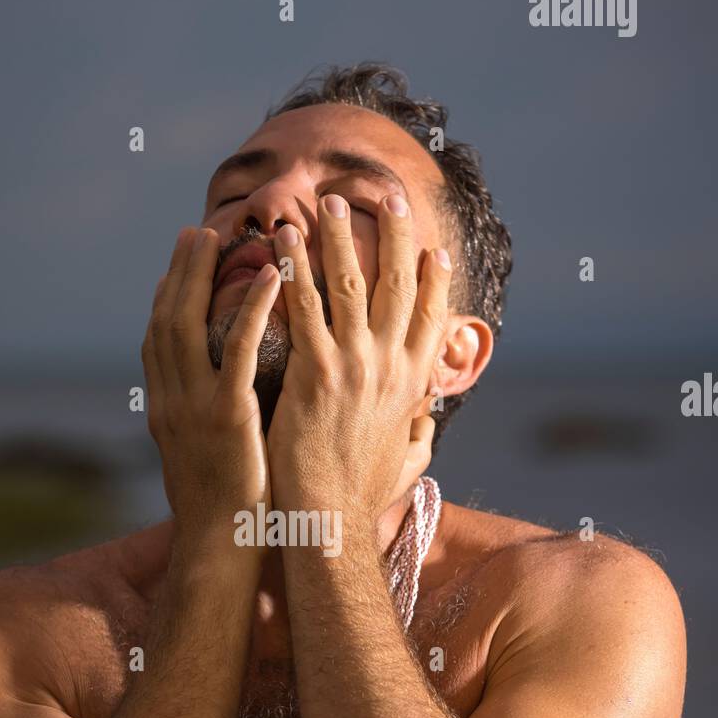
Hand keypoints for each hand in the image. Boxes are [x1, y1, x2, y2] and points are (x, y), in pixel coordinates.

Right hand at [142, 226, 281, 553]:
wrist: (222, 550)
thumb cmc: (226, 514)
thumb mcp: (207, 461)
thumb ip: (209, 426)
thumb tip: (225, 405)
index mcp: (164, 411)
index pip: (157, 340)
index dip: (166, 296)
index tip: (180, 262)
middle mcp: (169, 402)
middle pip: (164, 319)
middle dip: (179, 272)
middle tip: (198, 232)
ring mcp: (192, 408)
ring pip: (188, 323)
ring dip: (203, 275)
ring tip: (223, 238)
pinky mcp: (225, 417)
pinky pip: (235, 349)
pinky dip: (251, 308)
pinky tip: (272, 279)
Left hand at [266, 194, 449, 523]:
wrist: (329, 520)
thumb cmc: (361, 496)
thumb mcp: (405, 461)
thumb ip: (417, 435)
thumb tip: (425, 425)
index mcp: (413, 383)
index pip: (431, 317)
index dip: (434, 279)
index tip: (434, 247)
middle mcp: (391, 366)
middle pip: (398, 285)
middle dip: (394, 236)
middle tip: (388, 197)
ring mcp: (356, 366)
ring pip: (350, 285)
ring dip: (340, 239)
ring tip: (328, 204)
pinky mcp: (317, 373)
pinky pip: (304, 309)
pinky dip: (294, 270)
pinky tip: (282, 243)